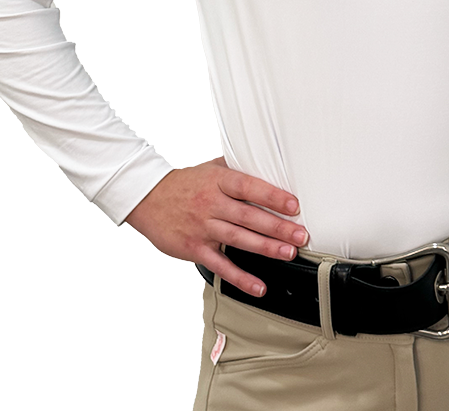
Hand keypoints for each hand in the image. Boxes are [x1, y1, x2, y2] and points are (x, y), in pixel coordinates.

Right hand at [124, 157, 308, 296]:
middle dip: (277, 227)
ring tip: (288, 254)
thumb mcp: (210, 167)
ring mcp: (203, 228)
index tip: (293, 205)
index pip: (248, 187)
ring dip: (266, 248)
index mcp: (217, 181)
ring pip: (238, 239)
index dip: (272, 196)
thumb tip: (265, 162)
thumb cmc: (184, 183)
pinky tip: (258, 286)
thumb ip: (236, 167)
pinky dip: (240, 277)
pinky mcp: (195, 249)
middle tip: (300, 235)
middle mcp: (211, 204)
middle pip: (248, 216)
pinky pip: (221, 265)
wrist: (148, 199)